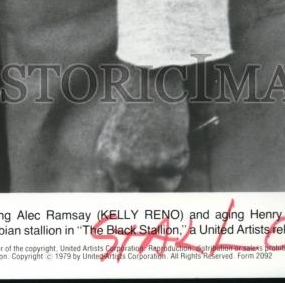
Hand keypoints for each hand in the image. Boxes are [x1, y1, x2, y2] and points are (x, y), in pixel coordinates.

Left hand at [95, 70, 189, 190]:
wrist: (151, 82)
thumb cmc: (137, 103)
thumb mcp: (115, 133)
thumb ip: (115, 163)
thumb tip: (126, 192)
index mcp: (105, 159)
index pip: (109, 195)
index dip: (122, 203)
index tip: (135, 202)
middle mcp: (120, 168)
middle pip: (133, 200)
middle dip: (146, 195)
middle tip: (156, 185)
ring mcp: (143, 167)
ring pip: (160, 189)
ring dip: (167, 173)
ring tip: (164, 143)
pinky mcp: (166, 161)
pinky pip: (177, 173)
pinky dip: (179, 158)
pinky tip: (172, 135)